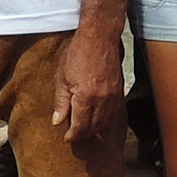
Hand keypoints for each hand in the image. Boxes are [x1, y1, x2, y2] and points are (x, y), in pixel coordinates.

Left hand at [55, 23, 126, 150]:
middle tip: (75, 137)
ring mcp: (113, 96)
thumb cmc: (78, 53)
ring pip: (106, 122)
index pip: (80, 127)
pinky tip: (100, 120)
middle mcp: (102, 100)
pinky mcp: (119, 91)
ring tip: (86, 131)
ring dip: (95, 129)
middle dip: (84, 135)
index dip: (73, 136)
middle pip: (94, 128)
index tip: (67, 139)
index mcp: (85, 98)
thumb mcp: (62, 78)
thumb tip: (58, 121)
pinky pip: (114, 113)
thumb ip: (61, 102)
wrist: (100, 37)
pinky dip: (106, 120)